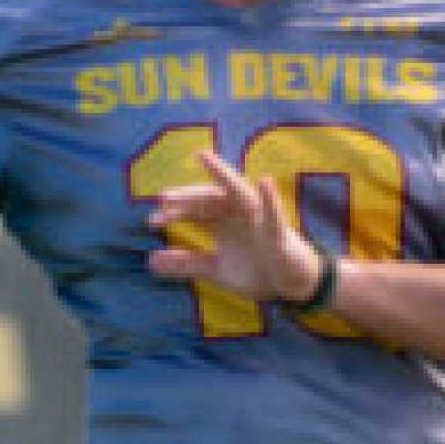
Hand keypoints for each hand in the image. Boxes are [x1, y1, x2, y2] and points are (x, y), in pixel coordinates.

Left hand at [146, 149, 323, 302]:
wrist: (293, 286)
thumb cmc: (258, 270)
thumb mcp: (217, 269)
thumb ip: (186, 263)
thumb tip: (151, 261)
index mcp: (223, 221)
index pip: (194, 211)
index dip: (174, 213)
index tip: (152, 220)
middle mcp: (238, 213)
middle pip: (209, 199)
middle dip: (188, 197)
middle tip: (164, 198)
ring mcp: (259, 218)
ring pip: (238, 192)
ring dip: (221, 175)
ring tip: (204, 157)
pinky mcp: (279, 231)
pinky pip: (274, 213)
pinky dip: (270, 199)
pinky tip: (265, 182)